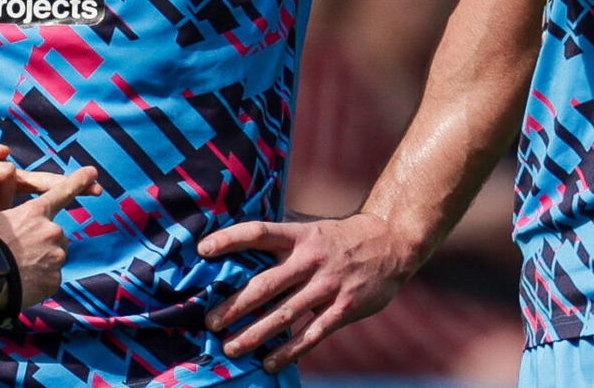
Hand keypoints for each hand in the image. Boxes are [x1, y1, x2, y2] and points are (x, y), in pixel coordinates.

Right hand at [0, 166, 100, 310]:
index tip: (92, 172)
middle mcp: (51, 230)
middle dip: (45, 244)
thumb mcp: (0, 220)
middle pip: (56, 236)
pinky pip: (51, 279)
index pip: (62, 192)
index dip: (79, 181)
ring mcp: (56, 255)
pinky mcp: (55, 278)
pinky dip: (41, 282)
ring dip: (43, 263)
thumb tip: (28, 233)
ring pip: (55, 258)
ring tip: (19, 270)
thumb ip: (23, 221)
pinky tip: (22, 284)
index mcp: (36, 212)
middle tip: (21, 255)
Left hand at [198, 212, 413, 372]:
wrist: (390, 244)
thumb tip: (237, 250)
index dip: (230, 239)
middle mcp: (311, 259)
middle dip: (236, 305)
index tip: (203, 250)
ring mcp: (328, 285)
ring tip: (231, 349)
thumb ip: (281, 242)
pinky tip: (269, 363)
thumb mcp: (310, 230)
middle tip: (210, 321)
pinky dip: (289, 351)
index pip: (259, 232)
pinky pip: (312, 334)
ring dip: (255, 334)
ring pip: (285, 314)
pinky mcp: (344, 308)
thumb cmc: (338, 239)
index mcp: (299, 235)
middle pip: (266, 283)